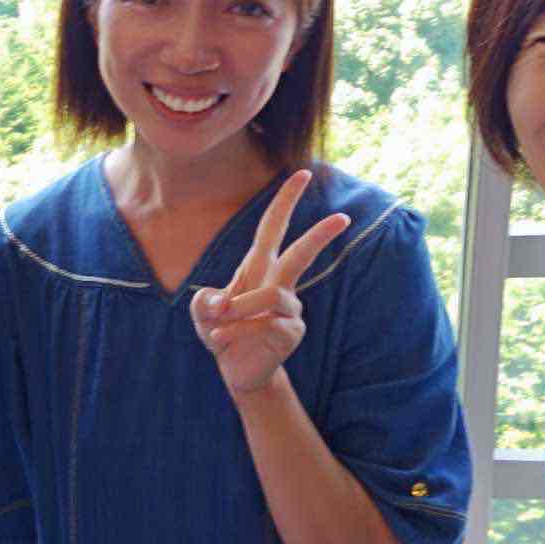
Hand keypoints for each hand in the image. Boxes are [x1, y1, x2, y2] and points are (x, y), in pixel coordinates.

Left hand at [190, 170, 349, 398]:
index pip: (273, 227)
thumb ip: (203, 302)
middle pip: (301, 253)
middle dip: (321, 235)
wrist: (236, 369)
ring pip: (271, 295)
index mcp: (258, 267)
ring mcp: (289, 308)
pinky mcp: (291, 332)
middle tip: (343, 219)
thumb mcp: (202, 313)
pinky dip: (237, 332)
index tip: (301, 174)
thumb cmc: (221, 331)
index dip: (285, 200)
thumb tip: (221, 302)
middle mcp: (279, 283)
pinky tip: (223, 341)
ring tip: (218, 324)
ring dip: (241, 308)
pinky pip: (265, 325)